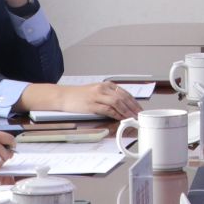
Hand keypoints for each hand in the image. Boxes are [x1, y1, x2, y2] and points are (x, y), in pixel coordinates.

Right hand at [19, 80, 136, 119]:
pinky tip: (121, 118)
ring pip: (117, 102)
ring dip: (127, 111)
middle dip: (133, 107)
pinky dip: (116, 114)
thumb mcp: (96, 92)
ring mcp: (97, 95)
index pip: (125, 93)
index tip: (140, 109)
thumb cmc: (79, 96)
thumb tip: (122, 106)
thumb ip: (108, 97)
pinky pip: (107, 109)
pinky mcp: (92, 104)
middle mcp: (103, 88)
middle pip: (123, 97)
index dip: (134, 102)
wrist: (63, 96)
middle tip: (140, 115)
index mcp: (106, 85)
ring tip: (133, 118)